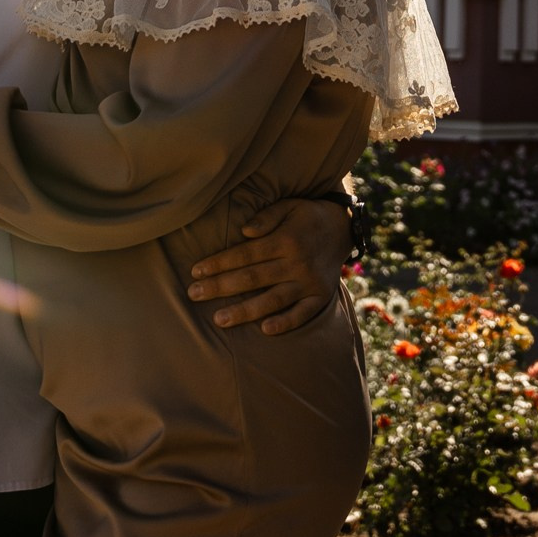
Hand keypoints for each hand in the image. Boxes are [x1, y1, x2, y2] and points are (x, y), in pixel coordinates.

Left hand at [188, 193, 351, 334]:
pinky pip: (302, 314)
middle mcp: (297, 262)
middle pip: (253, 278)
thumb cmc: (306, 217)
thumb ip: (266, 217)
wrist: (344, 229)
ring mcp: (309, 282)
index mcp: (286, 239)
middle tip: (193, 295)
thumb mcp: (288, 206)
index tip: (195, 272)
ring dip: (245, 310)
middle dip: (220, 287)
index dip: (219, 263)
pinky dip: (285, 322)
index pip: (245, 254)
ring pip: (273, 299)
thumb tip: (244, 232)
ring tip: (219, 319)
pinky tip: (265, 330)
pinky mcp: (321, 297)